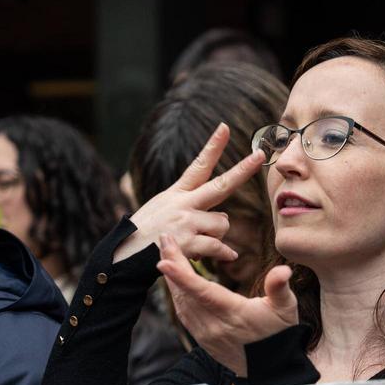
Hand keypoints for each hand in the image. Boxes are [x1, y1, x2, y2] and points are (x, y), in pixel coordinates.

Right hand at [113, 124, 263, 263]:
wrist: (123, 257)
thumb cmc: (144, 235)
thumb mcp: (162, 211)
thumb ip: (192, 210)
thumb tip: (224, 218)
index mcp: (177, 193)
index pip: (198, 165)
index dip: (212, 146)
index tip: (224, 127)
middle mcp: (183, 203)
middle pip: (221, 185)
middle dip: (243, 169)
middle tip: (260, 155)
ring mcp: (186, 222)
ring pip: (223, 223)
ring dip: (219, 235)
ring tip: (199, 240)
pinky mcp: (187, 243)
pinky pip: (218, 246)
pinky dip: (224, 253)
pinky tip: (227, 256)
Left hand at [156, 233, 297, 375]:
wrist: (272, 367)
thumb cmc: (280, 333)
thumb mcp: (286, 308)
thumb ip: (280, 288)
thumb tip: (283, 271)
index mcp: (233, 314)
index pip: (202, 292)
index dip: (181, 276)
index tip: (163, 260)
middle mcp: (215, 326)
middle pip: (186, 293)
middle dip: (173, 264)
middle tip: (165, 239)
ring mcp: (206, 334)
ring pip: (181, 303)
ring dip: (172, 279)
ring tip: (167, 254)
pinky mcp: (203, 339)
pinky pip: (184, 314)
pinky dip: (177, 294)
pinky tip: (174, 281)